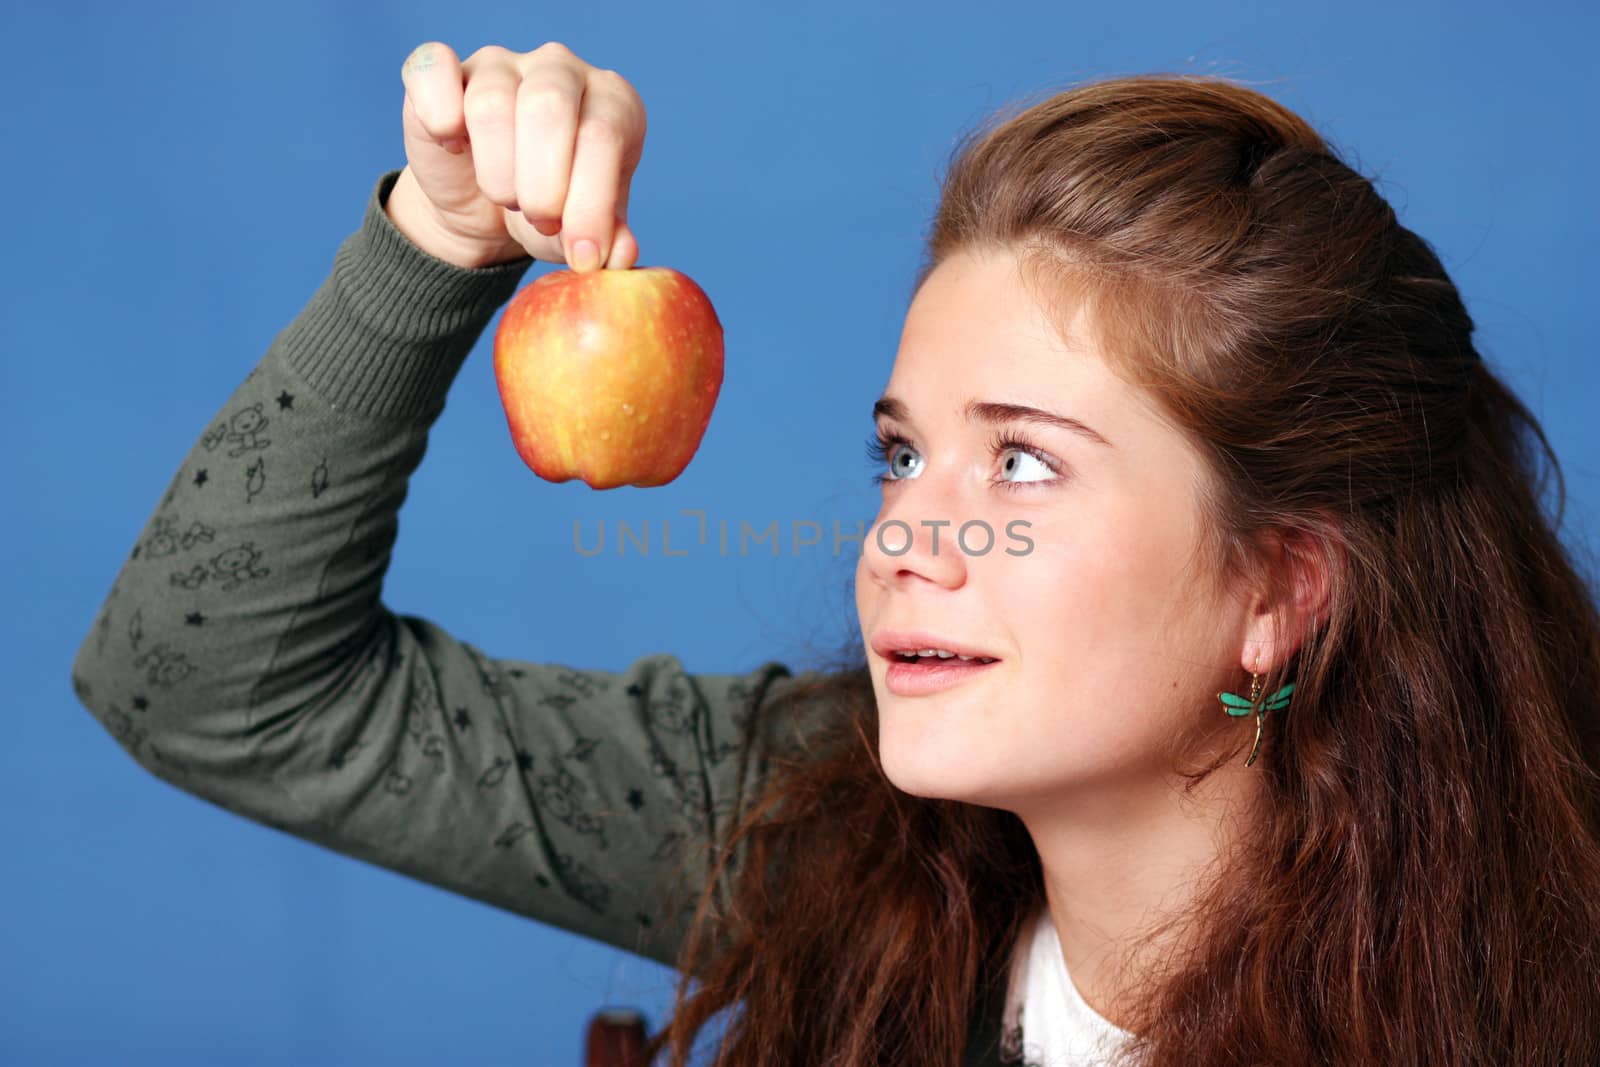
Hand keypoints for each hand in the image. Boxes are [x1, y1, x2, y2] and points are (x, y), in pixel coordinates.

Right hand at [390, 41, 645, 270]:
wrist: (481, 211)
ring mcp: (501, 62)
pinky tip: (452, 145)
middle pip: (550, 107)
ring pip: (492, 104)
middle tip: (539, 219)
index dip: (590, 203)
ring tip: (505, 197)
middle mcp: (562, 68)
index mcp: (612, 102)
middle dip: (542, 186)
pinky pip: (434, 69)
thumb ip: (608, 241)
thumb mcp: (580, 235)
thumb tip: (621, 253)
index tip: (580, 253)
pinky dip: (439, 114)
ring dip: (497, 172)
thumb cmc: (545, 214)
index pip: (604, 135)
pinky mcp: (444, 68)